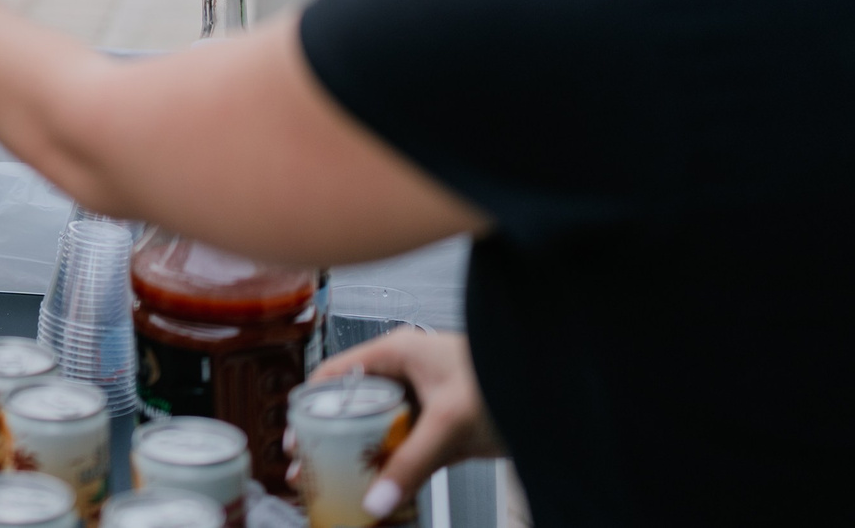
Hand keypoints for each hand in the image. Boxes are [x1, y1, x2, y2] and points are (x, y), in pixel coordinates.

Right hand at [293, 328, 501, 515]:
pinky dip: (394, 469)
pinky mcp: (444, 427)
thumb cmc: (506, 380)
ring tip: (339, 484)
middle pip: (354, 407)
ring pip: (380, 431)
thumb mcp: (449, 424)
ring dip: (361, 458)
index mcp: (397, 353)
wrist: (556, 393)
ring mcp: (425, 401)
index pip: (338, 374)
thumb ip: (412, 464)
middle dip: (330, 439)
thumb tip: (376, 501)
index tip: (298, 438)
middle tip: (311, 468)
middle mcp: (406, 374)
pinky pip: (408, 449)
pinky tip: (382, 491)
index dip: (312, 406)